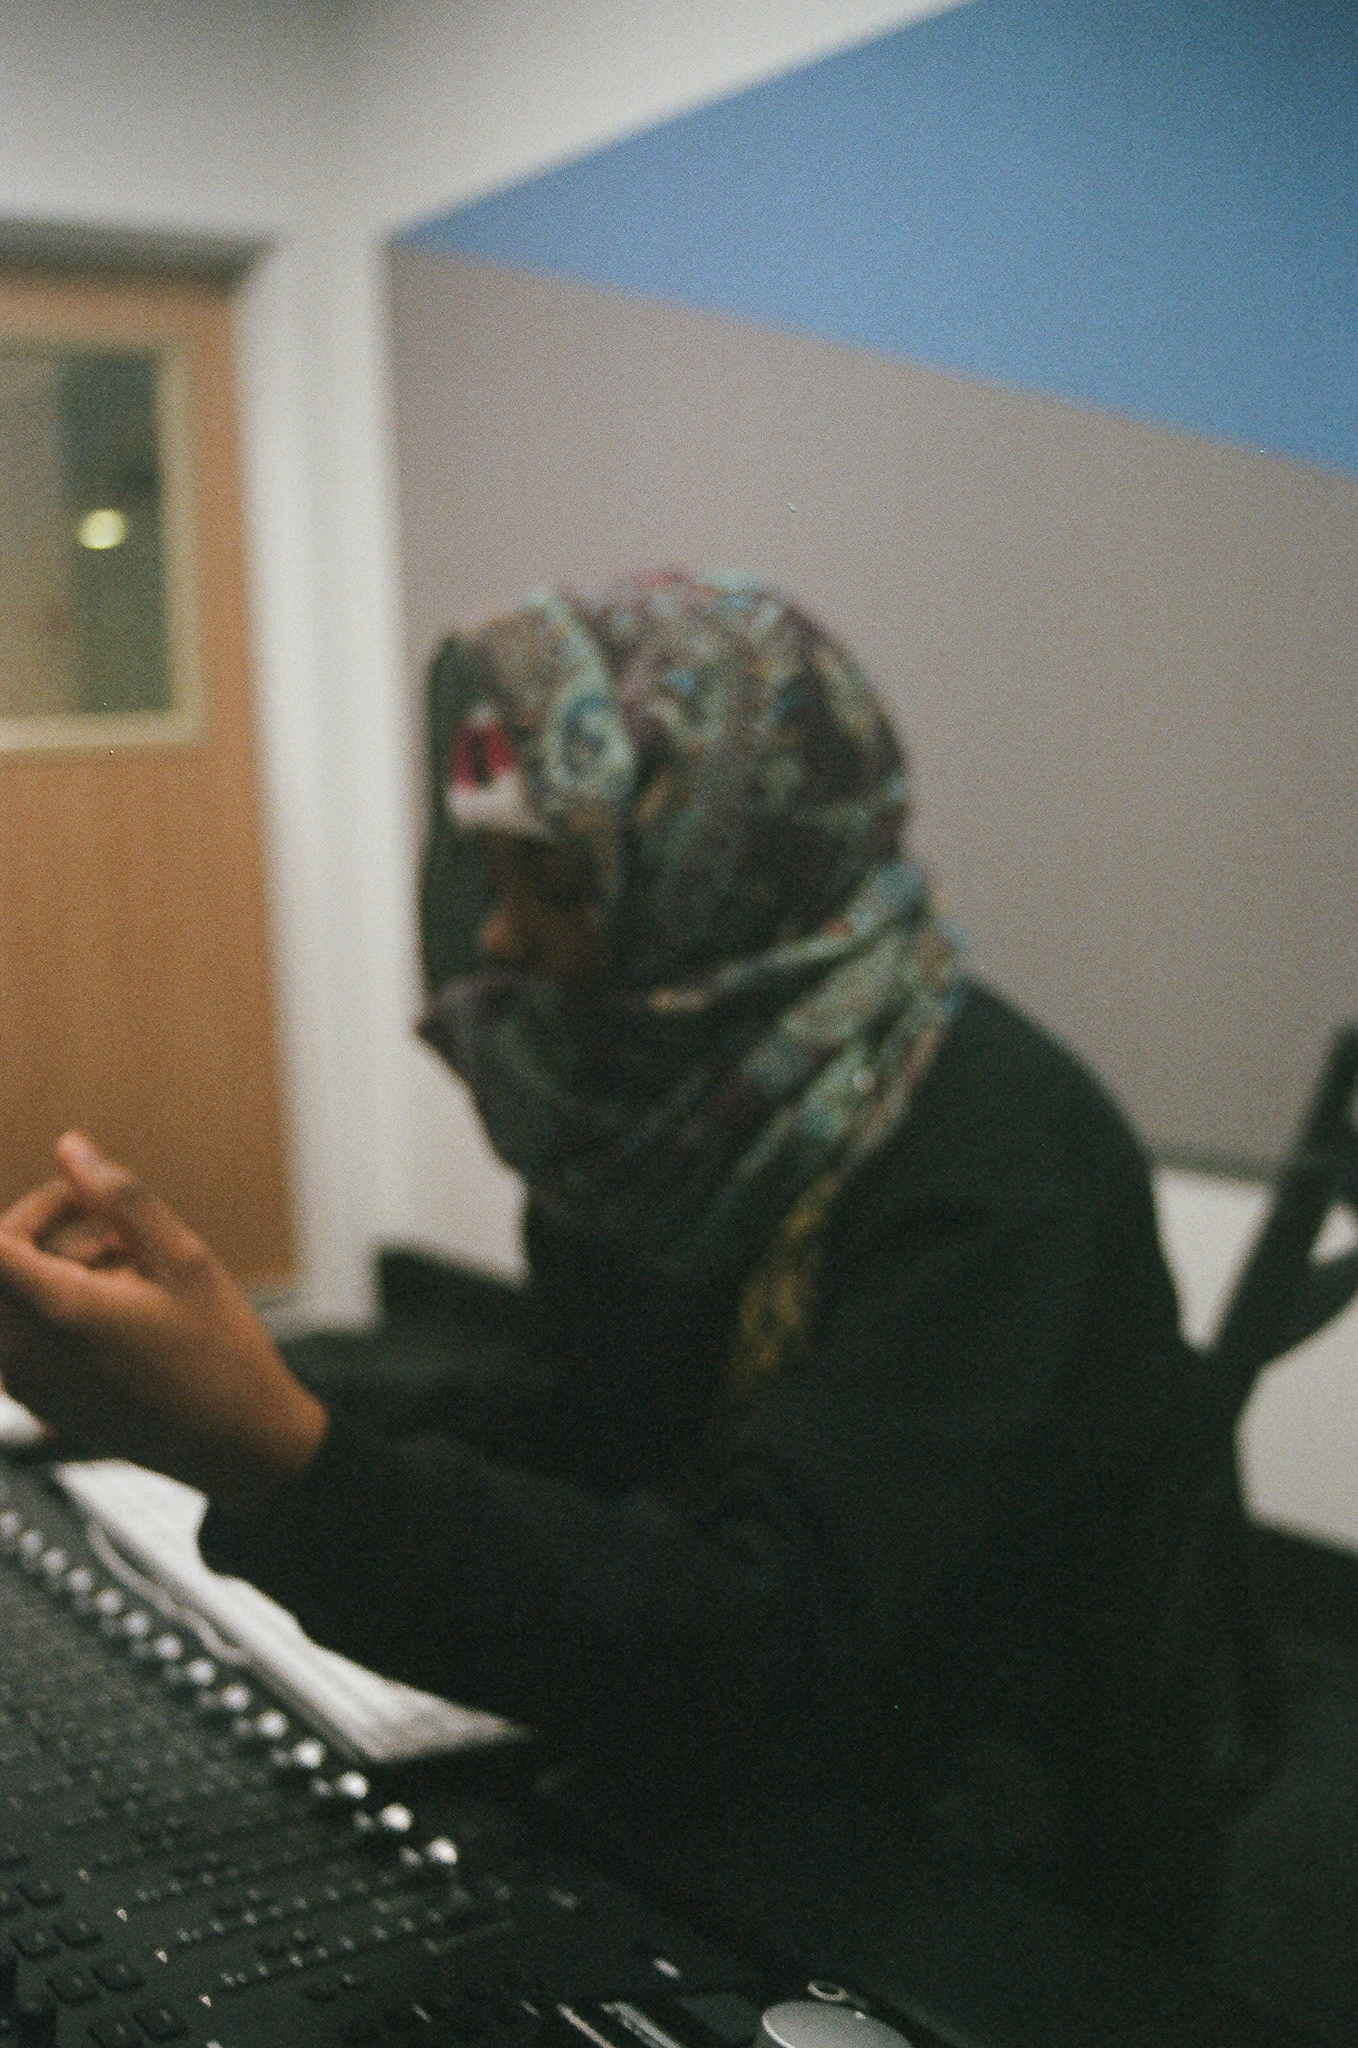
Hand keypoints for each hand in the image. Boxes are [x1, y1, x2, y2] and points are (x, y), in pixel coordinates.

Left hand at [0, 1134, 326, 1514]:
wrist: (237, 1445)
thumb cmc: (220, 1355)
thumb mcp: (185, 1259)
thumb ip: (121, 1199)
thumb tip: (72, 1150)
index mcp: (59, 1313)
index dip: (35, 1209)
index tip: (82, 1201)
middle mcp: (26, 1355)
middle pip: (1, 1265)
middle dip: (47, 1232)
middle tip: (116, 1228)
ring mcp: (27, 1385)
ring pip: (12, 1300)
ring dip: (57, 1269)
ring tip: (132, 1272)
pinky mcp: (37, 1403)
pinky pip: (22, 1336)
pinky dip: (58, 1308)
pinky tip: (121, 1308)